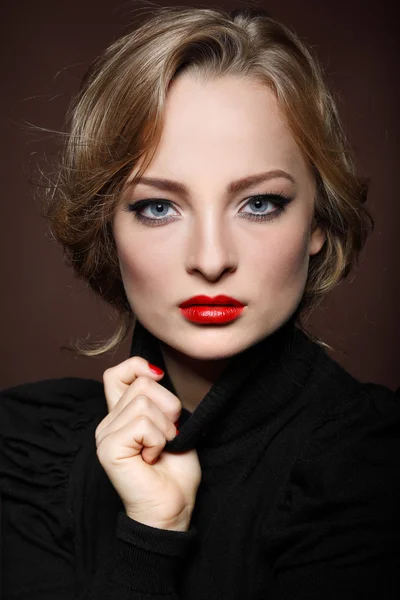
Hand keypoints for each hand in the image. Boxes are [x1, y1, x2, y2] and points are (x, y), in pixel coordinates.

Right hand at [95, 356, 200, 531]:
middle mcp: (107, 423)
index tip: (160, 379)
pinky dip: (158, 440)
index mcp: (120, 415)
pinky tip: (152, 458)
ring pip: (143, 403)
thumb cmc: (174, 471)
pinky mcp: (109, 448)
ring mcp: (105, 435)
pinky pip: (142, 425)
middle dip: (168, 406)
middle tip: (168, 436)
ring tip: (160, 449)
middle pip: (141, 384)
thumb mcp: (170, 425)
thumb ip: (157, 400)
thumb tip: (155, 373)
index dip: (138, 367)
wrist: (172, 508)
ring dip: (165, 427)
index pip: (116, 374)